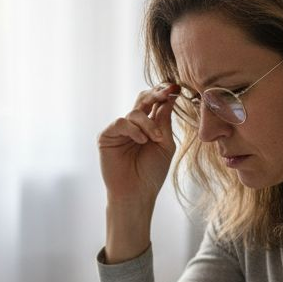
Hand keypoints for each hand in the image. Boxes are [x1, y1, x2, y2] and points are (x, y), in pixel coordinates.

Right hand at [98, 84, 177, 206]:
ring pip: (134, 112)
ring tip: (155, 139)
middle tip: (167, 93)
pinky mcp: (107, 136)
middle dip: (156, 94)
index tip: (175, 88)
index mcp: (149, 126)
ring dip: (148, 123)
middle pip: (143, 99)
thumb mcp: (165, 144)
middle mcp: (134, 125)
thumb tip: (170, 96)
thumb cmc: (151, 172)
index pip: (155, 103)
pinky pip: (121, 122)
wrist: (137, 193)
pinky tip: (142, 141)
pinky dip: (134, 130)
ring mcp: (120, 130)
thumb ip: (164, 121)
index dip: (164, 93)